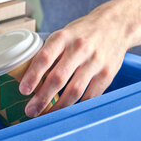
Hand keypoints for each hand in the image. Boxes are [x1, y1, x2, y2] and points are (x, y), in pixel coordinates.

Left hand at [19, 3, 131, 117]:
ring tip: (47, 115)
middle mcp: (80, 48)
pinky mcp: (107, 74)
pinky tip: (67, 111)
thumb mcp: (64, 34)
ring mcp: (95, 62)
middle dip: (42, 98)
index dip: (32, 76)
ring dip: (58, 107)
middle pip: (58, 79)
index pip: (45, 58)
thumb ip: (50, 54)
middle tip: (31, 111)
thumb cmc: (83, 33)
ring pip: (74, 91)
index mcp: (64, 37)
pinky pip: (90, 96)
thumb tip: (29, 79)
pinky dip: (77, 106)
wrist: (116, 25)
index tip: (23, 91)